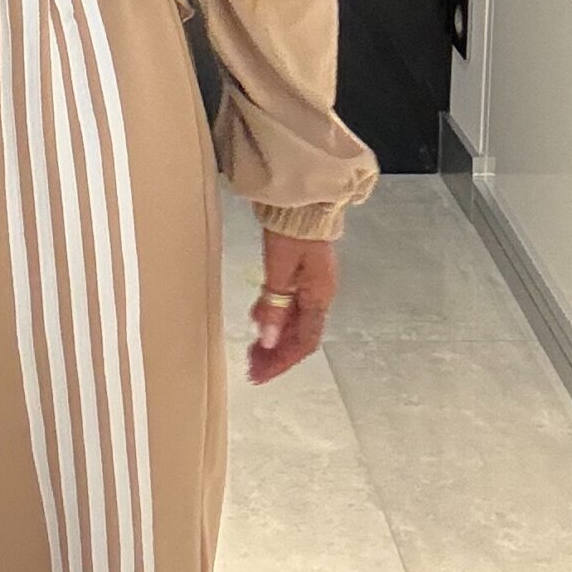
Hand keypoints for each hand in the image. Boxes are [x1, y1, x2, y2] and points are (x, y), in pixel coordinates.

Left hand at [245, 221, 337, 385]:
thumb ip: (274, 304)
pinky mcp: (302, 275)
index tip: (258, 374)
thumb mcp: (279, 268)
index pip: (304, 341)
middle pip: (301, 336)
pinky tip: (259, 323)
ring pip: (295, 323)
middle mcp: (320, 295)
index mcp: (319, 296)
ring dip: (275, 340)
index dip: (282, 361)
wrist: (302, 197)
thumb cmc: (292, 230)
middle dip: (276, 355)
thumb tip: (268, 340)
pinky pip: (290, 307)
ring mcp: (312, 285)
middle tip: (251, 368)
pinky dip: (275, 320)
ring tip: (252, 352)